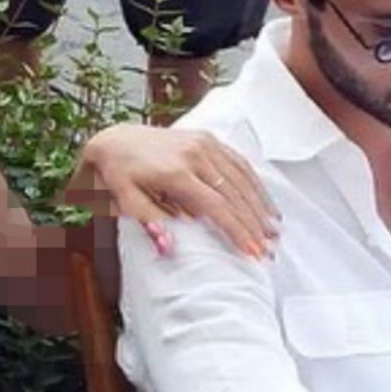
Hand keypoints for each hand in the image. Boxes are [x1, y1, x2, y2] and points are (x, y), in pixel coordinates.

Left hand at [72, 124, 280, 257]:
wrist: (116, 140)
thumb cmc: (120, 176)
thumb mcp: (125, 202)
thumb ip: (149, 223)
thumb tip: (168, 249)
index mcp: (175, 172)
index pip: (216, 207)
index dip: (237, 231)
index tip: (253, 253)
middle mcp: (194, 154)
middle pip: (234, 194)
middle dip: (255, 224)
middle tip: (270, 250)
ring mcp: (204, 143)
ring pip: (242, 177)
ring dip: (260, 205)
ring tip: (274, 231)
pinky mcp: (207, 138)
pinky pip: (238, 162)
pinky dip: (254, 184)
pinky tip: (264, 203)